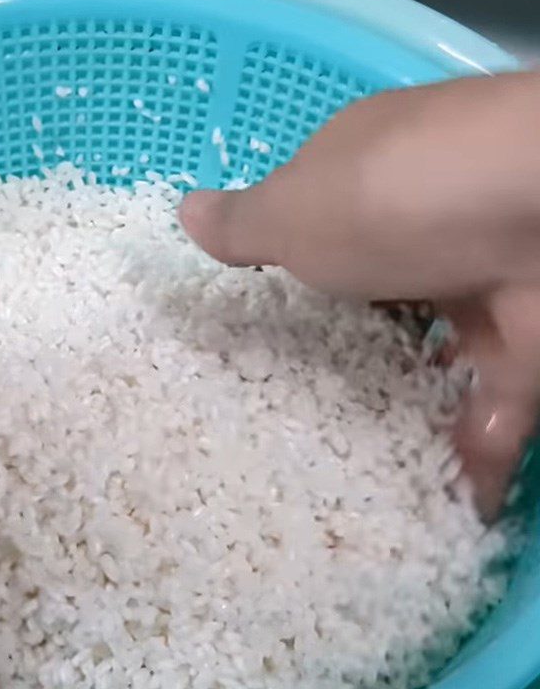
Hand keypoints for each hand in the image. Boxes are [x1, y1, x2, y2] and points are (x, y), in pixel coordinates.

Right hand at [180, 72, 539, 519]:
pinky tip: (440, 506)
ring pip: (440, 358)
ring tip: (354, 469)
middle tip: (298, 412)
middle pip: (383, 296)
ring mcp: (484, 286)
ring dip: (409, 408)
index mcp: (369, 181)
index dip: (296, 269)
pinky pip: (490, 412)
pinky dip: (470, 459)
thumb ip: (242, 227)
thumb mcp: (292, 213)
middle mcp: (431, 230)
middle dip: (352, 349)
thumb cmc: (388, 203)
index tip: (261, 325)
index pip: (325, 225)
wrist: (535, 212)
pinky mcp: (525, 347)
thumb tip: (183, 211)